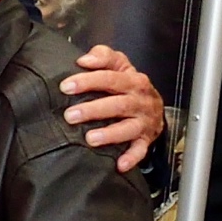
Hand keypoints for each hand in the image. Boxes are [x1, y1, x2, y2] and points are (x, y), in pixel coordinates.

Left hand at [63, 45, 164, 174]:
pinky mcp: (145, 139)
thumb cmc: (129, 85)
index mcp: (133, 80)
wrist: (155, 106)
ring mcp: (144, 121)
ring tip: (90, 138)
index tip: (66, 86)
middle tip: (70, 115)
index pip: (110, 78)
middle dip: (93, 110)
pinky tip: (119, 164)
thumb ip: (103, 56)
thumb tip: (84, 60)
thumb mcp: (120, 65)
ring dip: (110, 134)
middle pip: (118, 104)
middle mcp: (140, 101)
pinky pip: (140, 150)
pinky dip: (131, 158)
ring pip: (128, 128)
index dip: (88, 81)